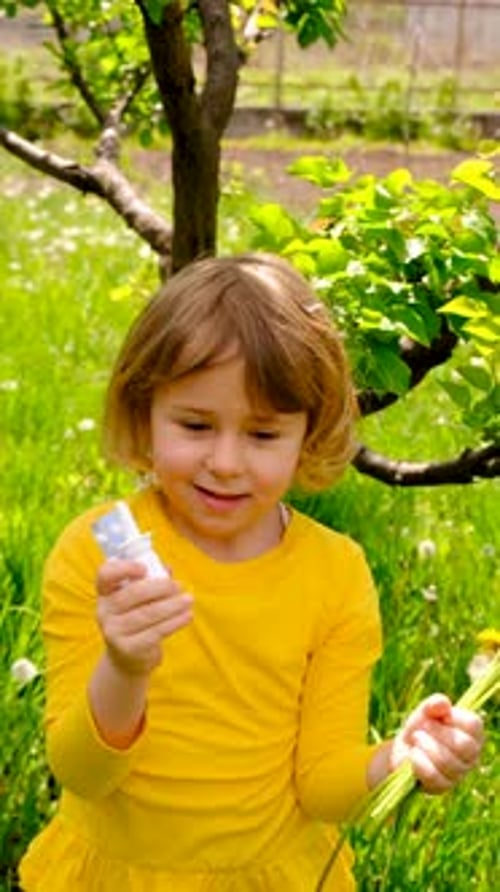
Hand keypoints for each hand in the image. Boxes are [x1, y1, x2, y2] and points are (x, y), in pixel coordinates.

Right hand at [96, 558, 193, 676]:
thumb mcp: (139, 598)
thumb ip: (151, 580)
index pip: (105, 574)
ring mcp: (114, 631)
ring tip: (188, 599)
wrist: (127, 657)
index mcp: (105, 592)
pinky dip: (174, 622)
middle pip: (132, 593)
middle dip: (159, 588)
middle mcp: (104, 611)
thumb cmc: (136, 617)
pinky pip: (155, 632)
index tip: (145, 568)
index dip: (124, 569)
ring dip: (172, 605)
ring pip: (147, 613)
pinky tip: (187, 616)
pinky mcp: (128, 648)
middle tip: (179, 585)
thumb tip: (168, 569)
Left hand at [390, 693, 484, 793]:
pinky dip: (419, 762)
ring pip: (447, 761)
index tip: (440, 716)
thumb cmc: (421, 727)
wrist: (403, 750)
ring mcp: (459, 774)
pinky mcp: (442, 787)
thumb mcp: (425, 711)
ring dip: (424, 745)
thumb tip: (443, 703)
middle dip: (436, 732)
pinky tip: (413, 754)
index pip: (474, 725)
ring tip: (416, 740)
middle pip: (463, 745)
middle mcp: (471, 756)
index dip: (453, 717)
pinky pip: (433, 775)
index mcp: (473, 734)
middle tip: (422, 728)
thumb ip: (434, 704)